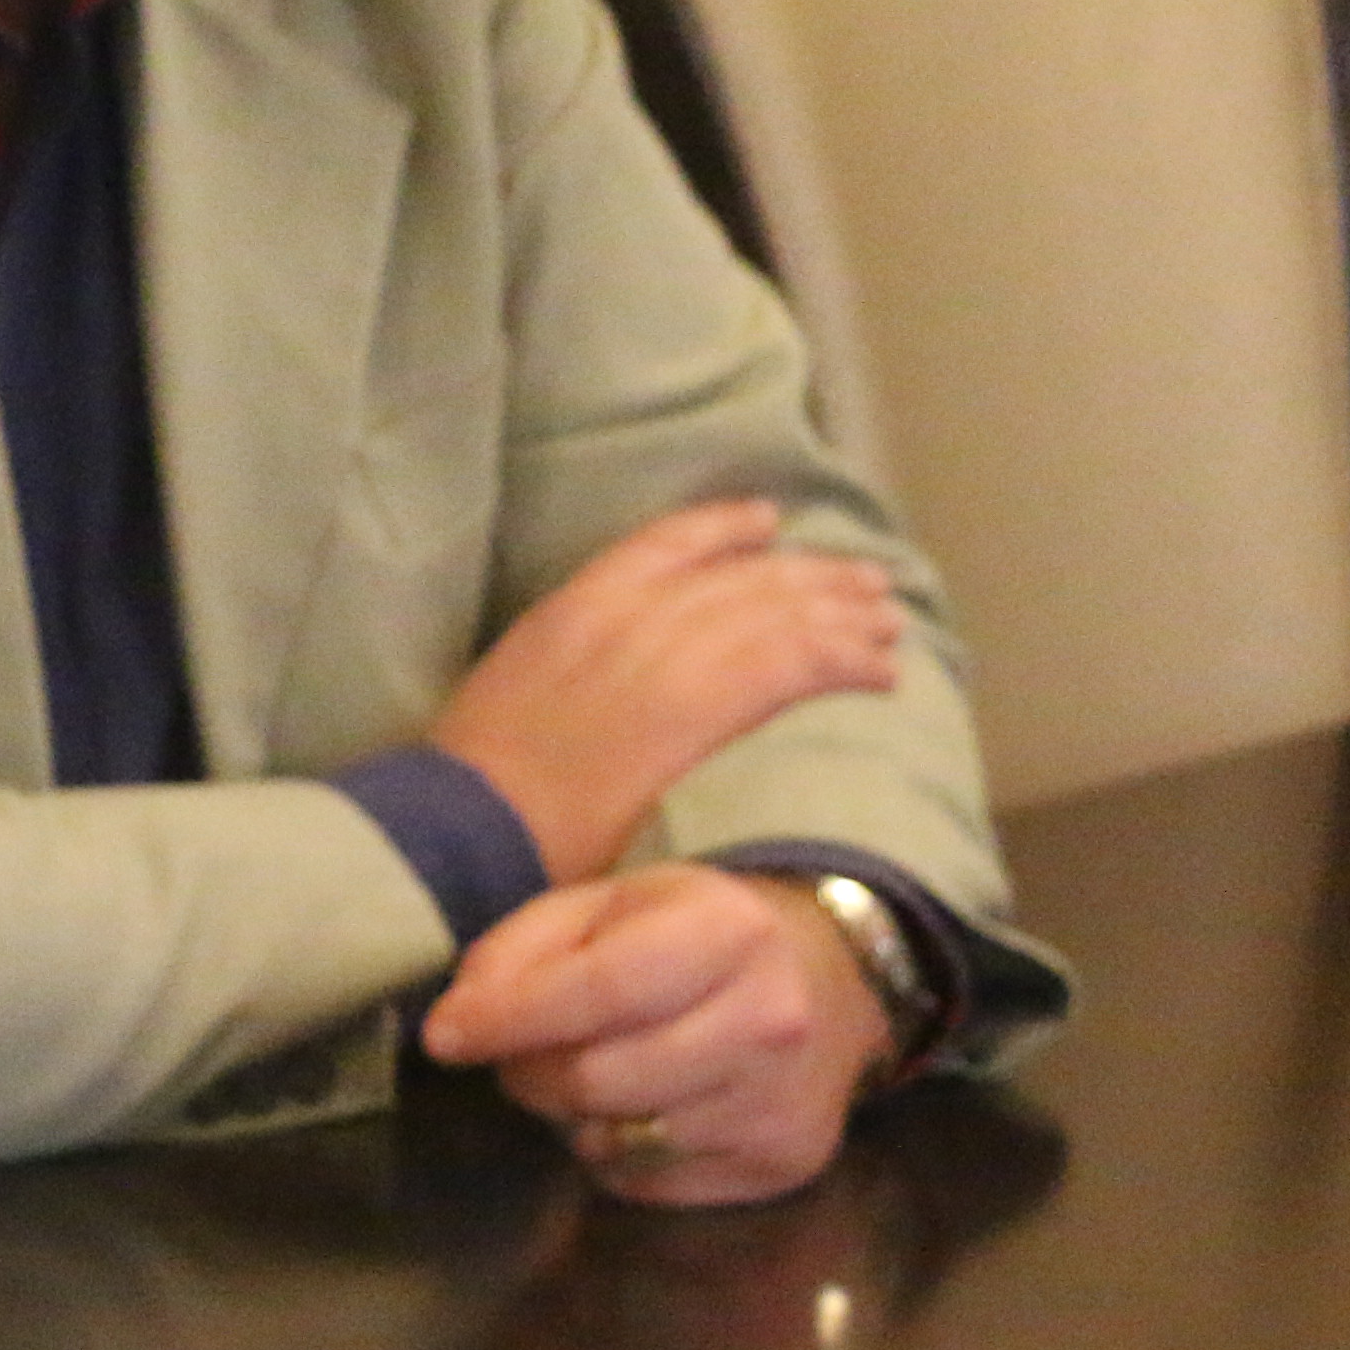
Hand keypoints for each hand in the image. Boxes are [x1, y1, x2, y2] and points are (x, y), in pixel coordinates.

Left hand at [414, 862, 891, 1205]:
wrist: (827, 980)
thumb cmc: (692, 933)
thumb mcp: (606, 904)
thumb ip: (521, 950)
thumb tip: (456, 1023)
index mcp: (726, 932)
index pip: (599, 991)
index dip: (508, 1020)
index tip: (445, 1036)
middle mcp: (767, 1021)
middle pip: (597, 1081)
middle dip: (532, 1073)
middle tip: (523, 1054)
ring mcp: (779, 1103)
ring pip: (617, 1140)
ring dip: (573, 1116)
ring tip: (589, 1071)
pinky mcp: (781, 1165)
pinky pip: (650, 1183)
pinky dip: (620, 1153)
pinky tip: (644, 1107)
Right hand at [429, 497, 904, 879]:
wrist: (462, 825)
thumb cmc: (473, 788)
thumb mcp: (515, 697)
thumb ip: (575, 678)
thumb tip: (617, 698)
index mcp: (571, 606)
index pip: (663, 542)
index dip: (725, 529)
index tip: (769, 523)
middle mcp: (622, 613)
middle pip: (740, 576)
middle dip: (810, 576)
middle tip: (865, 581)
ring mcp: (660, 655)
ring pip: (776, 614)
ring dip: (842, 616)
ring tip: (888, 624)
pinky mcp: (696, 705)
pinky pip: (792, 666)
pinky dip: (844, 662)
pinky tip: (880, 670)